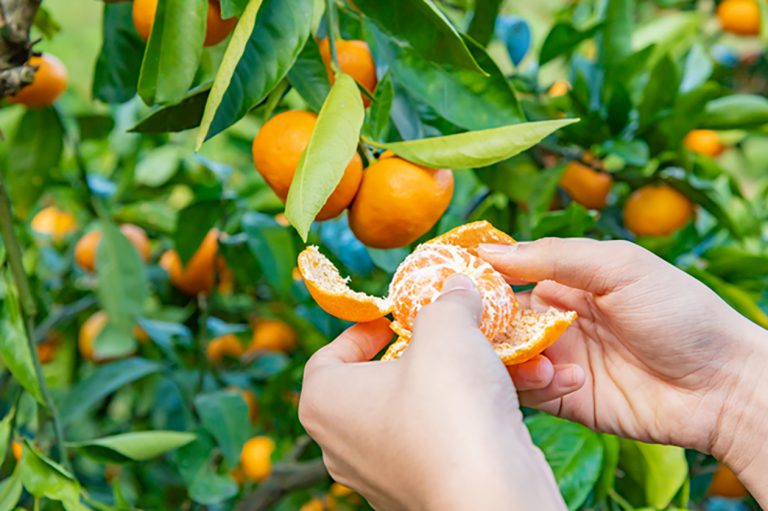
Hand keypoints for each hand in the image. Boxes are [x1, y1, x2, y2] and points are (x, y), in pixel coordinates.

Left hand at [299, 275, 565, 510]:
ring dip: (471, 378)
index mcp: (324, 402)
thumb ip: (446, 301)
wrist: (493, 497)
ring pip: (427, 409)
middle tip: (454, 331)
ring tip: (509, 352)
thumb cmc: (449, 405)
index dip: (364, 330)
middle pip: (385, 381)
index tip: (396, 317)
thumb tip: (456, 286)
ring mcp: (383, 474)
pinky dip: (482, 413)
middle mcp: (344, 445)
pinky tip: (527, 387)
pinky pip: (449, 438)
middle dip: (431, 350)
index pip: (330, 356)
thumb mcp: (446, 329)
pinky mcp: (425, 491)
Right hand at [479, 238, 767, 501]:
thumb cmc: (679, 312)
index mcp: (564, 283)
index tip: (448, 279)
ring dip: (511, 358)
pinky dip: (536, 386)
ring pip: (507, 359)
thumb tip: (489, 249)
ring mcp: (559, 361)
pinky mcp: (566, 399)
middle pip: (497, 321)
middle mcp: (554, 321)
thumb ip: (554, 256)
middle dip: (482, 324)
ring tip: (539, 360)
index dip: (477, 277)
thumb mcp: (620, 267)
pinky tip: (570, 380)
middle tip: (469, 328)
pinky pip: (530, 393)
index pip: (505, 276)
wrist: (723, 384)